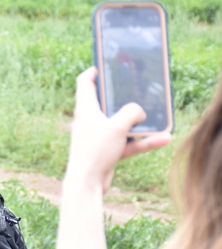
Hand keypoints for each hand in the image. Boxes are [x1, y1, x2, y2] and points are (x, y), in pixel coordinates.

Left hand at [65, 68, 171, 192]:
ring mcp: (100, 136)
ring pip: (123, 124)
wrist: (87, 183)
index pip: (85, 83)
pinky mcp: (108, 151)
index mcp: (86, 110)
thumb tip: (140, 112)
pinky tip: (164, 138)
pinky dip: (144, 140)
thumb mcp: (117, 126)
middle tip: (137, 86)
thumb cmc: (95, 151)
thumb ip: (132, 112)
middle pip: (107, 102)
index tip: (104, 65)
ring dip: (141, 121)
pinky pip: (129, 142)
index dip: (94, 72)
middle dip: (123, 96)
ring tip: (159, 115)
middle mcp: (91, 121)